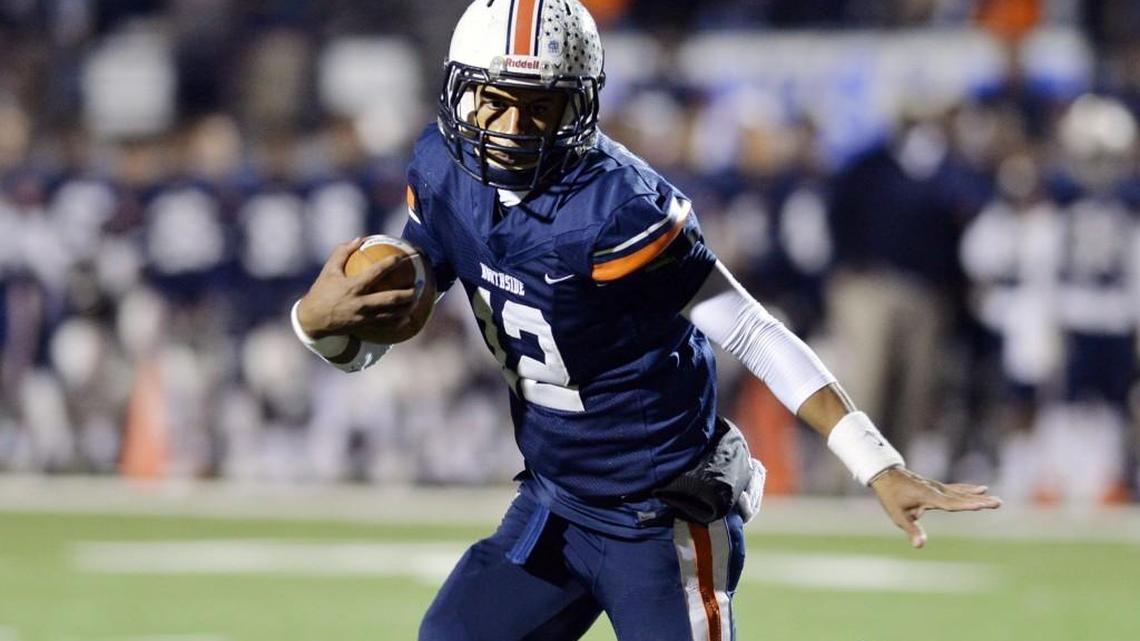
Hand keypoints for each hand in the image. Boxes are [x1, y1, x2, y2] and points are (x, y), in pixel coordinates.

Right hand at [296, 237, 417, 338]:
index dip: (390, 263)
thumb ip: (343, 252)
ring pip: (391, 314)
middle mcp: (360, 303)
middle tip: (418, 285)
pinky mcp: (364, 326)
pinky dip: (398, 322)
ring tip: (417, 300)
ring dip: (407, 308)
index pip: (376, 272)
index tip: (401, 257)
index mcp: (353, 287)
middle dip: (407, 293)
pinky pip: (385, 326)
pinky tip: (407, 318)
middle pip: (390, 299)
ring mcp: (364, 317)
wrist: (313, 319)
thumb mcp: (329, 270)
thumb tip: (359, 239)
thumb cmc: (322, 291)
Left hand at [870, 466, 1001, 548]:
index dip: (966, 505)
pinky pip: (957, 489)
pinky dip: (969, 489)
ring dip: (979, 496)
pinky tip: (981, 488)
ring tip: (996, 501)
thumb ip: (912, 529)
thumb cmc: (891, 496)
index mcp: (928, 497)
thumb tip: (920, 546)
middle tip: (998, 503)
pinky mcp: (937, 487)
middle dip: (980, 501)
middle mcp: (936, 490)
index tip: (981, 505)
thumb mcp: (897, 515)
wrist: (885, 474)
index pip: (950, 503)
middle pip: (961, 497)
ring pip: (962, 493)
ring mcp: (938, 487)